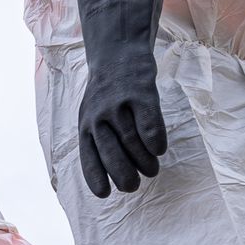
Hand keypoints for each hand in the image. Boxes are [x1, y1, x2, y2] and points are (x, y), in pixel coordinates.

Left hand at [76, 0, 168, 197]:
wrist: (118, 50)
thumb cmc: (107, 92)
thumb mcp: (92, 115)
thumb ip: (99, 142)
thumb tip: (113, 177)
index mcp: (85, 124)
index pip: (88, 157)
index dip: (96, 177)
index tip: (105, 194)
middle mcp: (98, 116)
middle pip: (111, 154)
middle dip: (123, 175)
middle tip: (134, 185)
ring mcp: (119, 104)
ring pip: (132, 142)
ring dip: (144, 161)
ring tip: (152, 169)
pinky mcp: (140, 93)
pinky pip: (149, 124)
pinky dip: (154, 141)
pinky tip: (159, 150)